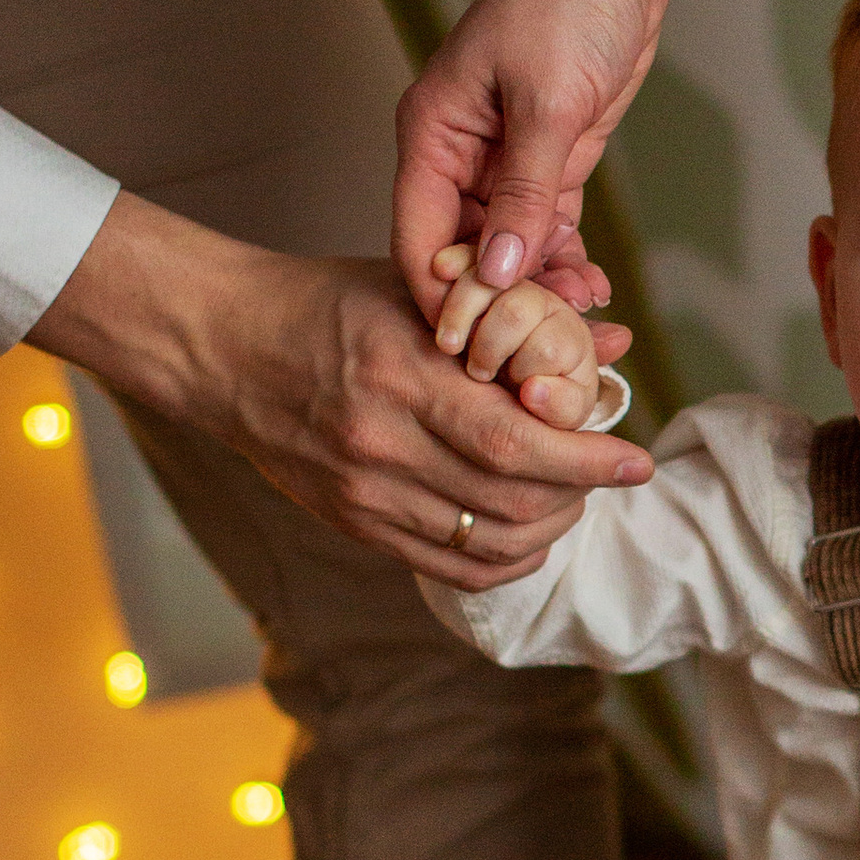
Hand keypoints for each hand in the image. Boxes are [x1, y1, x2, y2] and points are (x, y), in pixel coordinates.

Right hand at [34, 194, 652, 587]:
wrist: (224, 347)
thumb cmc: (327, 305)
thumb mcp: (422, 294)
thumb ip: (520, 322)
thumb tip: (616, 341)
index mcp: (403, 379)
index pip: (515, 444)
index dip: (586, 461)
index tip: (635, 459)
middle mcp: (382, 447)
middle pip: (509, 501)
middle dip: (577, 495)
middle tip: (607, 473)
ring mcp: (364, 495)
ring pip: (485, 543)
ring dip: (547, 529)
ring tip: (572, 499)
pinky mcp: (353, 523)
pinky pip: (446, 566)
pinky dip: (501, 560)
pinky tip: (527, 534)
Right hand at [392, 0, 694, 322]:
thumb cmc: (567, 3)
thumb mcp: (547, 103)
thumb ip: (525, 192)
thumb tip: (496, 271)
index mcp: (431, 134)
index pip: (416, 236)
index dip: (440, 295)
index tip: (471, 347)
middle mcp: (457, 156)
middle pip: (459, 253)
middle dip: (495, 302)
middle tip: (535, 350)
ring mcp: (503, 164)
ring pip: (506, 249)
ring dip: (537, 288)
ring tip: (577, 326)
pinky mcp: (550, 164)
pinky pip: (545, 230)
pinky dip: (564, 261)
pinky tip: (591, 292)